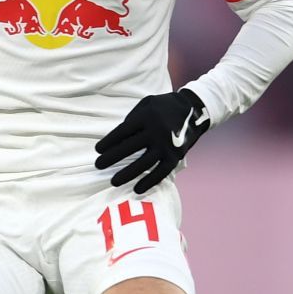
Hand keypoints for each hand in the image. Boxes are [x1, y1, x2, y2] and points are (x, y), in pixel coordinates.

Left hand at [94, 89, 209, 192]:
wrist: (194, 110)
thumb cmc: (163, 107)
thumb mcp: (147, 104)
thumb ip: (132, 118)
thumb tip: (117, 138)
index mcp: (146, 117)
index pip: (122, 131)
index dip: (109, 142)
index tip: (98, 150)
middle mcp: (156, 131)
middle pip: (130, 147)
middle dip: (112, 158)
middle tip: (98, 165)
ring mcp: (167, 145)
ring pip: (144, 163)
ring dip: (127, 174)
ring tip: (114, 181)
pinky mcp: (176, 156)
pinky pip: (161, 172)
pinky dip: (149, 182)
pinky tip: (137, 189)